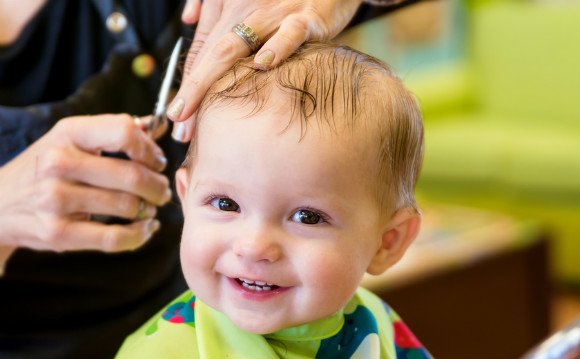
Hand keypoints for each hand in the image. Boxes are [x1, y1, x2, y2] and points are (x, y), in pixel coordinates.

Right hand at [0, 114, 171, 258]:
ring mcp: (56, 200)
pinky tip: (146, 228)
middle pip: (132, 175)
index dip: (151, 150)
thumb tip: (158, 127)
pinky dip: (139, 234)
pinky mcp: (57, 233)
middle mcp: (59, 163)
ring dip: (149, 209)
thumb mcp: (72, 139)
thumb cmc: (46, 168)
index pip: (124, 132)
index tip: (157, 162)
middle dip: (158, 186)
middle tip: (162, 191)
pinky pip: (114, 238)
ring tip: (150, 208)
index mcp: (68, 133)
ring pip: (127, 206)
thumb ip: (114, 131)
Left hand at [170, 0, 362, 141]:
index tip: (177, 115)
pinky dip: (277, 47)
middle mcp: (244, 9)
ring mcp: (273, 14)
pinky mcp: (305, 18)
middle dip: (191, 91)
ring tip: (197, 113)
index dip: (187, 84)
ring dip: (210, 81)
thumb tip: (188, 18)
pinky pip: (289, 33)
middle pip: (210, 53)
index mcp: (228, 7)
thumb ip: (213, 6)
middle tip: (180, 126)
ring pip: (234, 45)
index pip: (201, 51)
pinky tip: (263, 65)